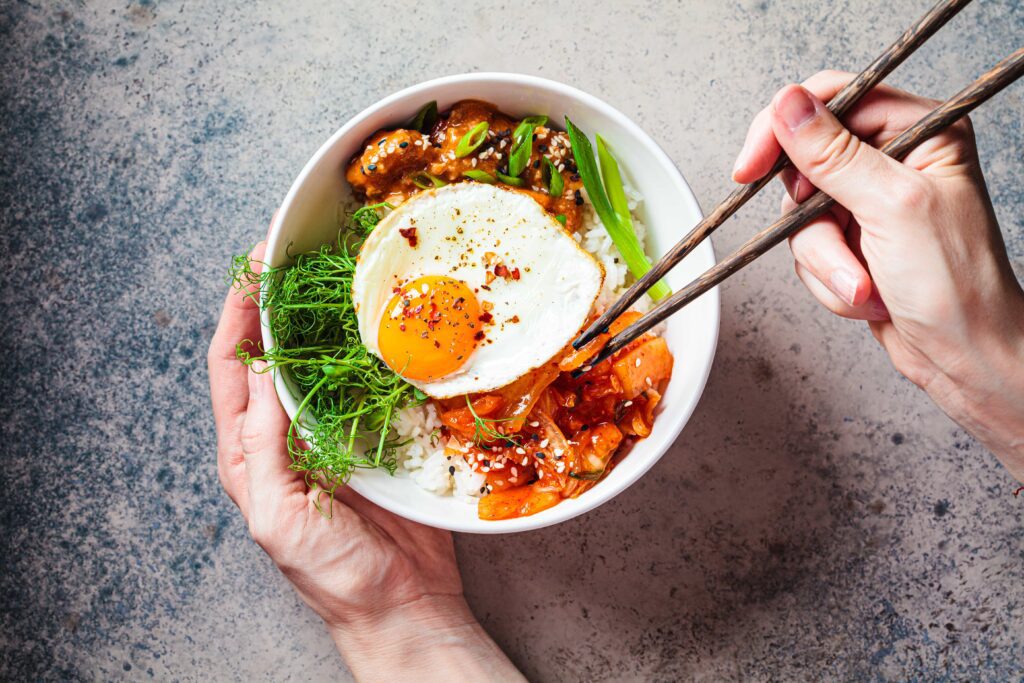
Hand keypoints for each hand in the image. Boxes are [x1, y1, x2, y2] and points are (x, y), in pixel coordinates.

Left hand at [208, 240, 523, 680]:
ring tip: (333, 275)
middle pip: (273, 354)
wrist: (401, 604)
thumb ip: (262, 447)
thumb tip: (259, 372)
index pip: (232, 369)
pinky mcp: (376, 435)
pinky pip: (368, 382)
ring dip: (323, 319)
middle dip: (276, 303)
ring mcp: (332, 431)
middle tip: (293, 254)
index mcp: (248, 454)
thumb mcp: (278, 515)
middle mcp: (286, 434)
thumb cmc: (333, 574)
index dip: (237, 316)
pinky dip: (369, 350)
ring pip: (321, 361)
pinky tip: (380, 324)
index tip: (252, 269)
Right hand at [732, 70, 1023, 478]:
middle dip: (814, 221)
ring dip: (826, 260)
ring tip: (865, 285)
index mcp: (921, 129)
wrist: (964, 355)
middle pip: (806, 164)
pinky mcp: (853, 240)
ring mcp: (870, 202)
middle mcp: (894, 158)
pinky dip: (828, 278)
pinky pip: (808, 249)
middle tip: (832, 243)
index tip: (752, 166)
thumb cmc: (957, 285)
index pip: (832, 99)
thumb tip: (788, 106)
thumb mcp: (892, 207)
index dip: (784, 130)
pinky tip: (867, 294)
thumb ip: (833, 154)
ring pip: (801, 216)